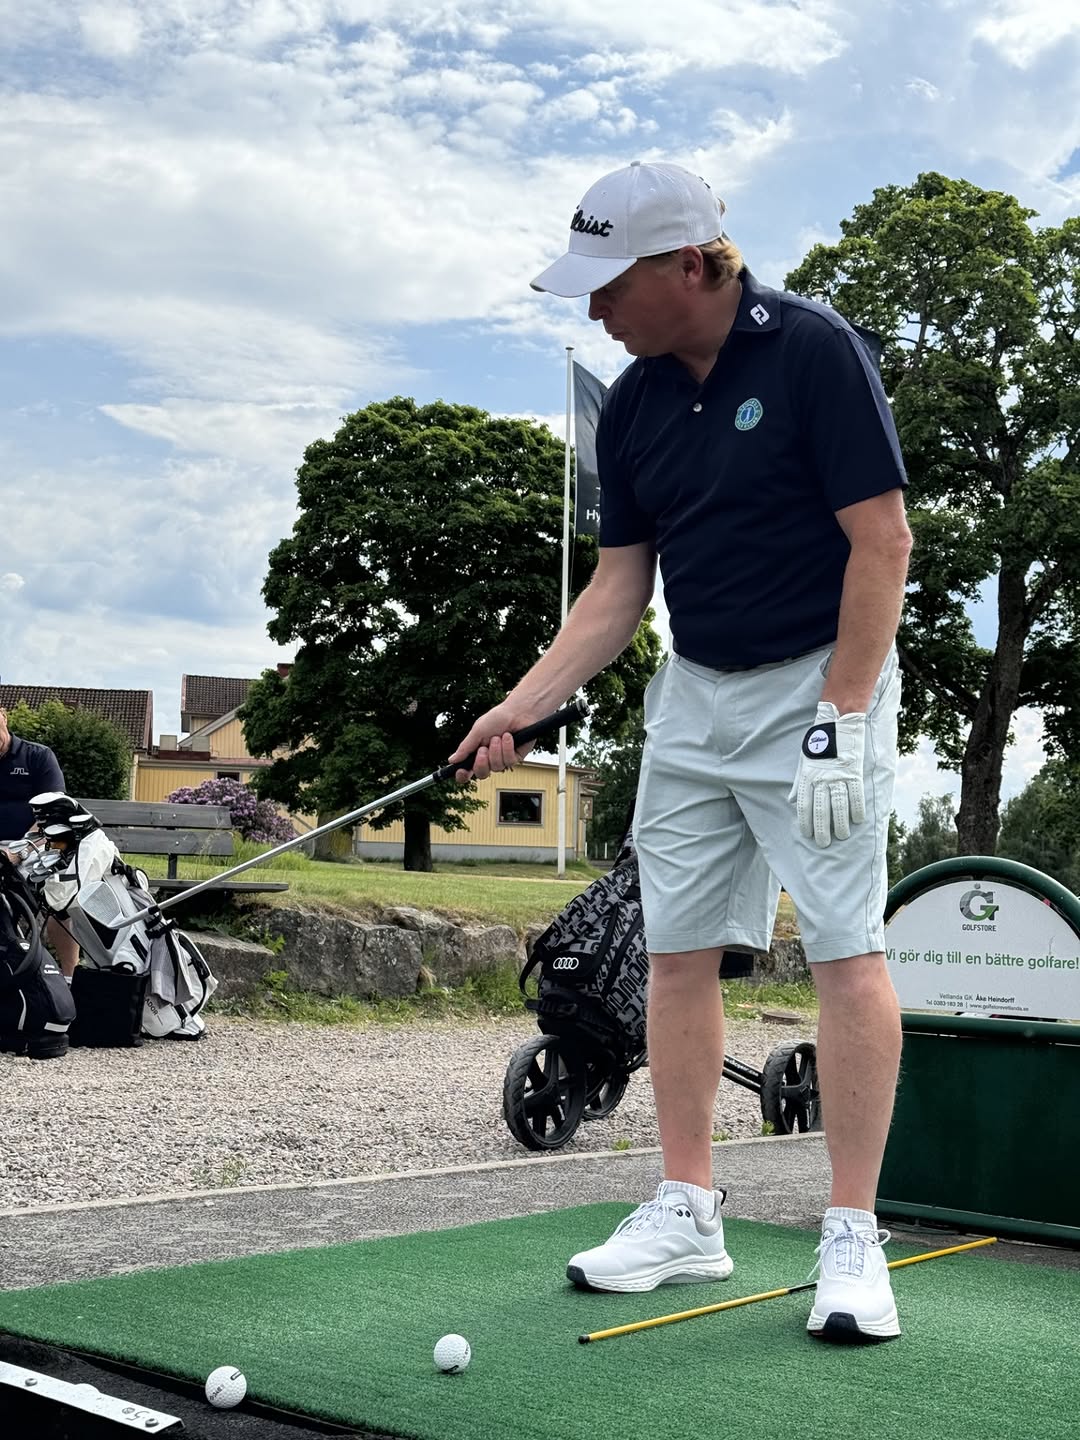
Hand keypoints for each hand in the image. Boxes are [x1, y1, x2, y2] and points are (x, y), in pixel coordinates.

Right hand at [448, 703, 537, 781]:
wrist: (518, 712)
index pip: (467, 770)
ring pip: (496, 767)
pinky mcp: (516, 757)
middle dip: (481, 763)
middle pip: (482, 774)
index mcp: (477, 752)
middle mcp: (490, 758)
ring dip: (496, 751)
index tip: (460, 771)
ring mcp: (503, 759)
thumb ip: (465, 747)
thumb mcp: (477, 731)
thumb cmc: (497, 718)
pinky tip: (508, 737)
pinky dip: (507, 748)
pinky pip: (509, 761)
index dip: (463, 775)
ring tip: (498, 736)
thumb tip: (451, 760)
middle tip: (483, 749)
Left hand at [788, 703, 866, 847]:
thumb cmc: (819, 744)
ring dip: (840, 823)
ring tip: (841, 836)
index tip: (807, 834)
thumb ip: (799, 783)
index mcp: (808, 777)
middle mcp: (822, 779)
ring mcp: (839, 776)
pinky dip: (857, 808)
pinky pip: (856, 794)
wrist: (838, 724)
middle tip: (823, 843)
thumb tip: (792, 800)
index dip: (806, 821)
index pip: (805, 804)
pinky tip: (857, 820)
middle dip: (822, 828)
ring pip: (839, 805)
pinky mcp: (854, 772)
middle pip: (822, 808)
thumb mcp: (803, 761)